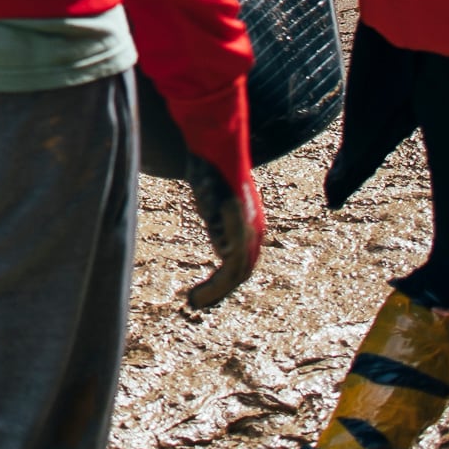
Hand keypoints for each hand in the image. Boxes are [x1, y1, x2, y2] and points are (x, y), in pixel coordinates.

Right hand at [183, 156, 265, 308]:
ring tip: (193, 302)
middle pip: (240, 273)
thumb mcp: (211, 198)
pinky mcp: (240, 230)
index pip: (240, 262)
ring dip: (215, 292)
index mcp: (249, 225)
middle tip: (195, 303)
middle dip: (218, 292)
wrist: (215, 145)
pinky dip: (216, 284)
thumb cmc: (209, 165)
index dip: (223, 281)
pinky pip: (231, 267)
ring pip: (236, 274)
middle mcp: (255, 231)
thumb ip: (216, 220)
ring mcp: (249, 231)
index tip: (202, 292)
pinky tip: (197, 290)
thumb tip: (221, 246)